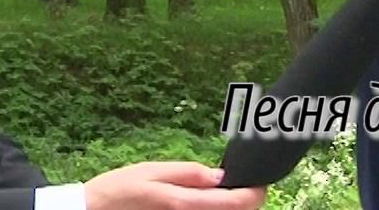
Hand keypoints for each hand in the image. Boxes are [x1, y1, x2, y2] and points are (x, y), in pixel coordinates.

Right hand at [83, 162, 266, 209]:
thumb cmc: (118, 190)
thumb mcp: (152, 171)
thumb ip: (189, 173)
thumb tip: (220, 175)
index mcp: (184, 203)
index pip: (236, 204)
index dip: (255, 194)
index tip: (259, 183)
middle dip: (246, 201)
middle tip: (245, 184)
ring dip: (231, 207)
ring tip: (226, 191)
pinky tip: (209, 199)